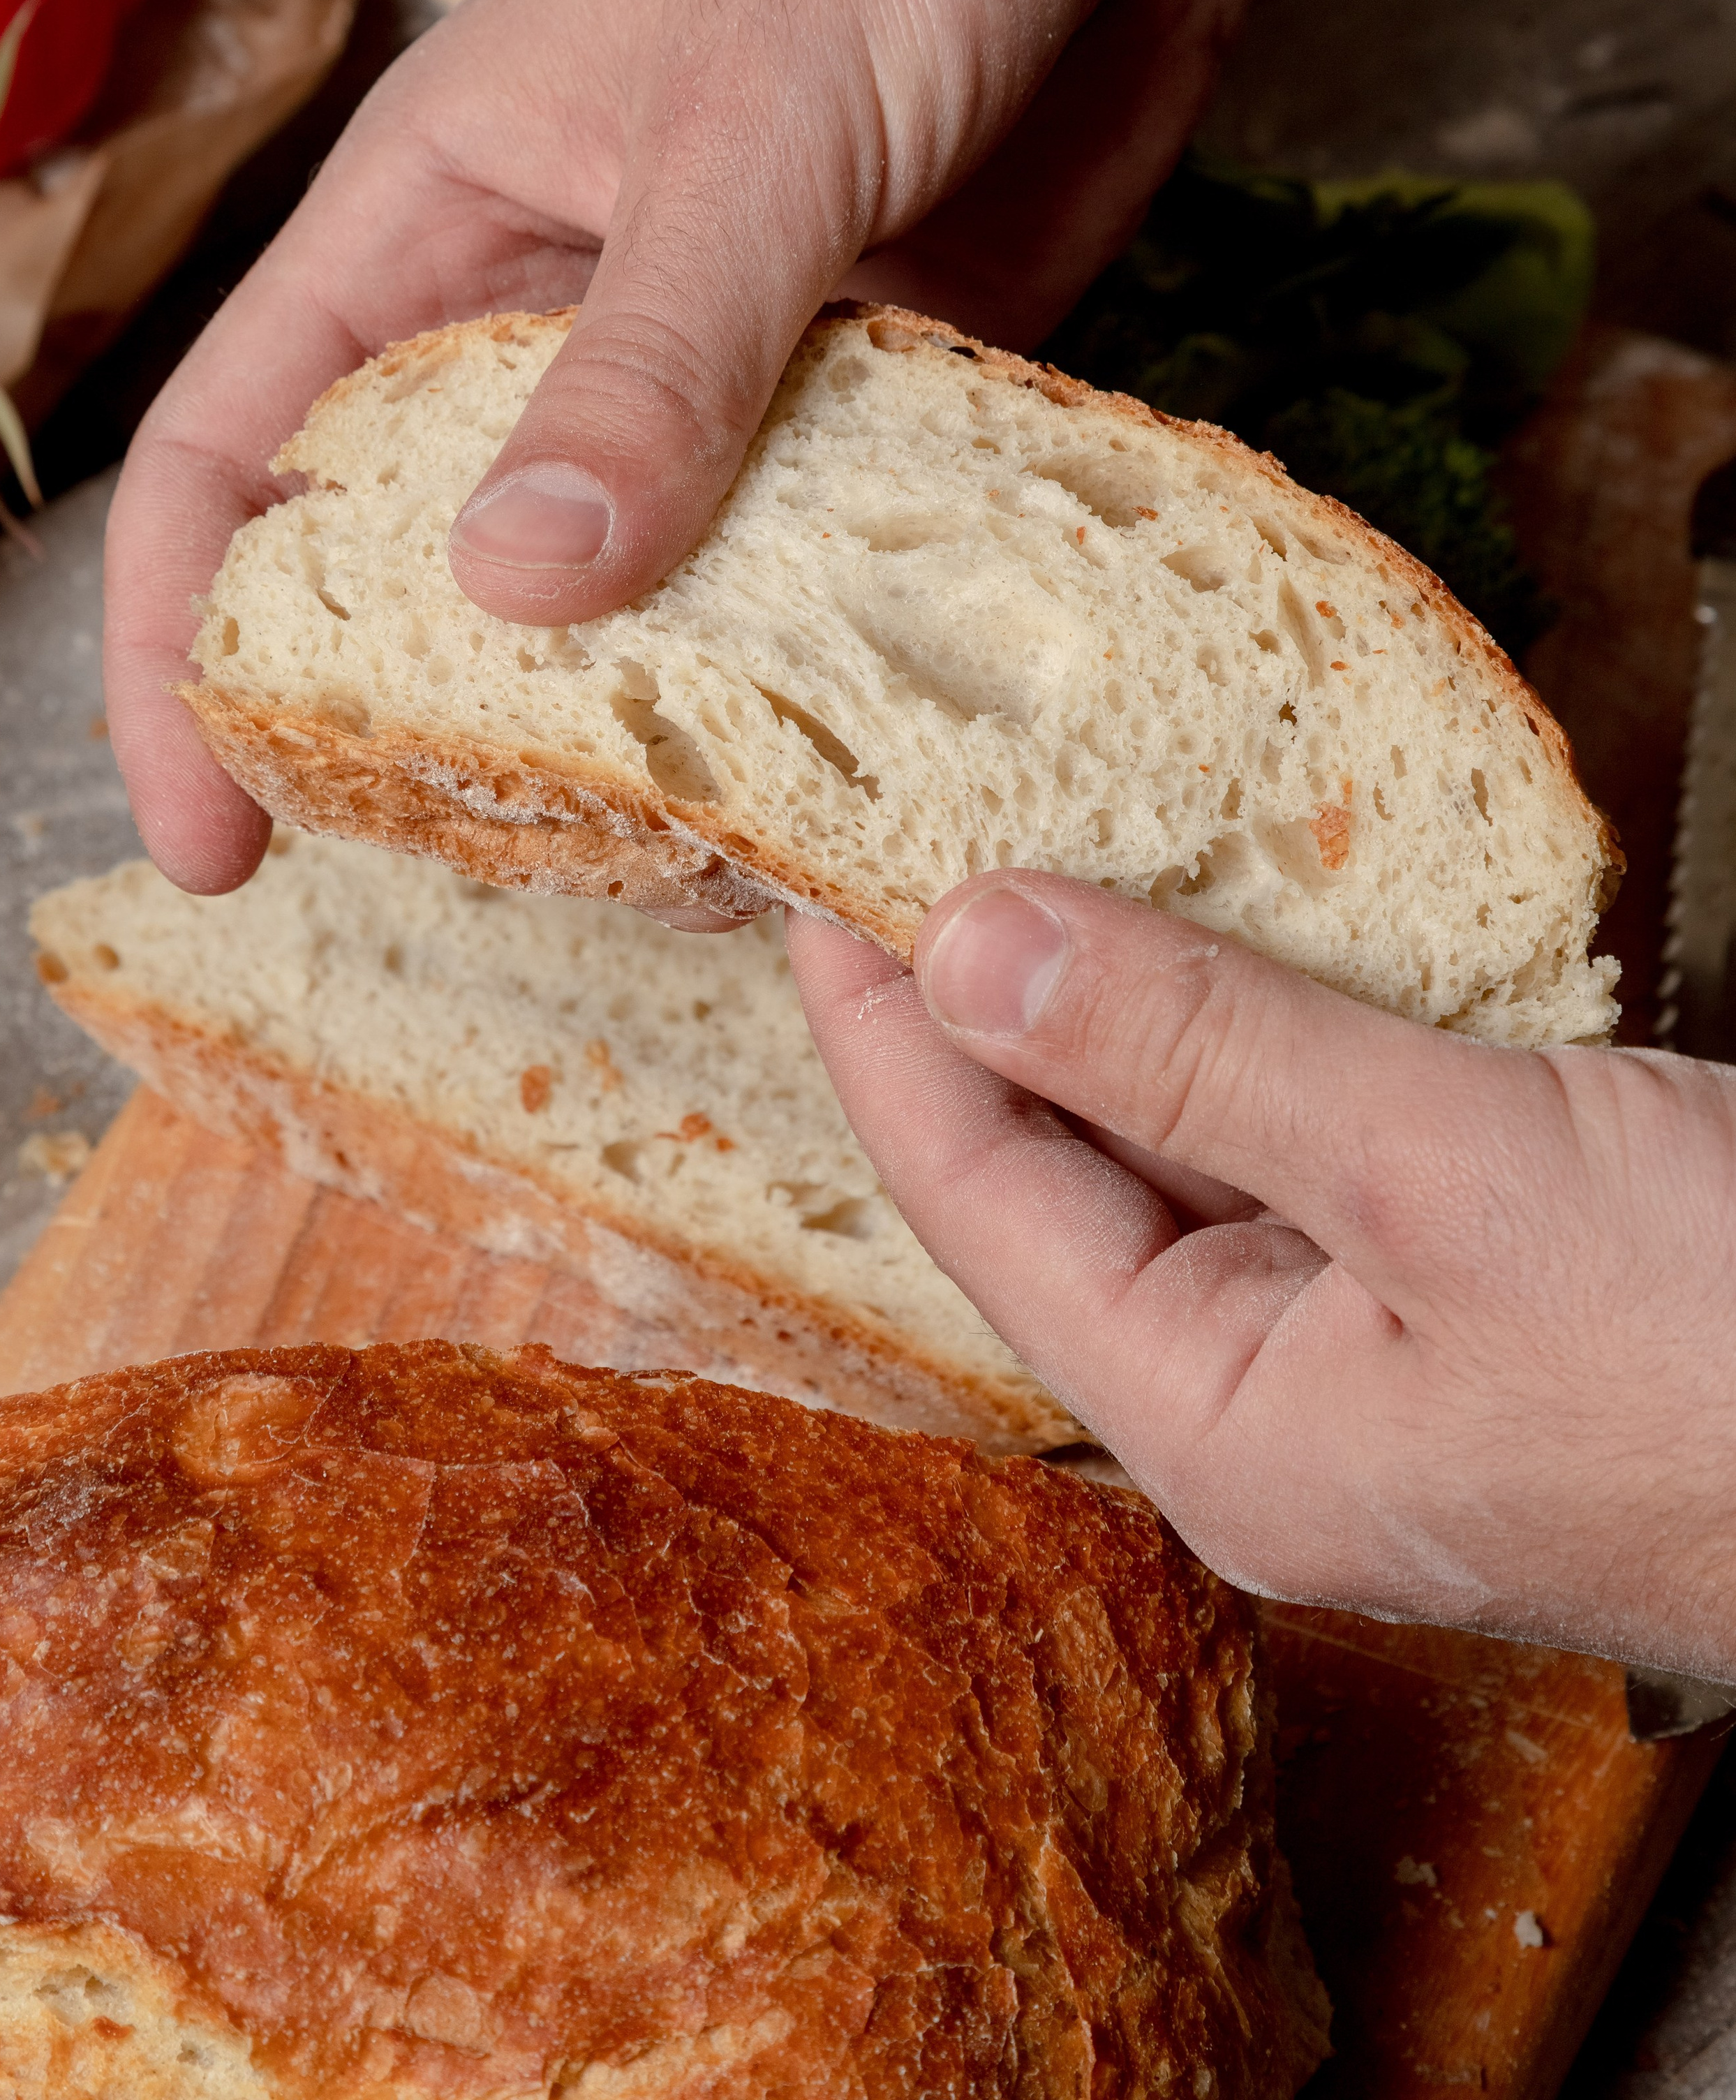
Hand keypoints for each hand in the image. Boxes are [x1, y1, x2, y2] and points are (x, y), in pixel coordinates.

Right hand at [104, 0, 1735, 893]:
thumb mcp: (746, 124)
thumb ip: (642, 358)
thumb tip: (512, 592)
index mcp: (436, 215)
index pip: (235, 456)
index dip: (184, 651)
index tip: (211, 834)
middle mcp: (550, 305)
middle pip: (426, 557)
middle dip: (429, 728)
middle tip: (489, 884)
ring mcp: (715, 360)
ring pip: (630, 585)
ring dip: (643, 727)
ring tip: (689, 878)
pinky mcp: (871, 389)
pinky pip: (810, 560)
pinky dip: (813, 662)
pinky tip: (846, 772)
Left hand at [790, 878, 1735, 1678]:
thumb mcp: (1448, 1170)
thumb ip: (1202, 1054)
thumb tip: (972, 940)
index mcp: (1224, 1427)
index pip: (978, 1201)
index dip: (882, 1032)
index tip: (813, 882)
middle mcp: (1266, 1403)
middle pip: (1060, 1178)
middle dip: (988, 1007)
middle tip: (900, 838)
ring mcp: (1364, 1347)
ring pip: (1179, 1145)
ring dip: (1122, 999)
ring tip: (1033, 848)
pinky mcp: (1452, 1283)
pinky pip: (1296, 1139)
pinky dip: (1254, 1024)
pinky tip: (1229, 920)